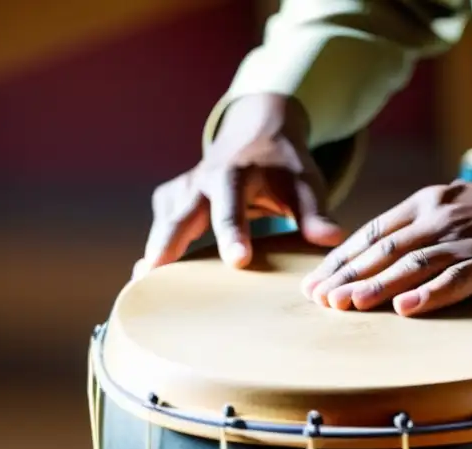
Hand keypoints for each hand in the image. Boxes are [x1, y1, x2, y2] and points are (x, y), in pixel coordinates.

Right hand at [135, 94, 343, 277]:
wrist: (257, 135)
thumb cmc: (285, 167)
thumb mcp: (305, 183)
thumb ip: (315, 212)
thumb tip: (331, 238)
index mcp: (235, 173)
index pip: (231, 207)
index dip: (232, 233)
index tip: (238, 260)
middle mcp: (200, 181)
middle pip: (179, 216)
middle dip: (168, 245)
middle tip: (155, 276)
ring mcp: (181, 191)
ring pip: (163, 226)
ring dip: (154, 255)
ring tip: (140, 290)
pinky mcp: (170, 203)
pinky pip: (160, 231)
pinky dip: (155, 255)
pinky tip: (146, 286)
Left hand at [300, 154, 471, 316]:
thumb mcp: (457, 206)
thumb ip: (422, 224)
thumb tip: (384, 252)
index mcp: (428, 202)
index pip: (373, 232)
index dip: (341, 258)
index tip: (315, 281)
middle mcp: (440, 216)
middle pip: (383, 248)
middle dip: (346, 276)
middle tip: (317, 300)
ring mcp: (466, 238)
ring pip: (411, 264)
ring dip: (375, 286)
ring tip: (346, 305)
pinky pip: (455, 279)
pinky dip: (428, 294)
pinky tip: (405, 309)